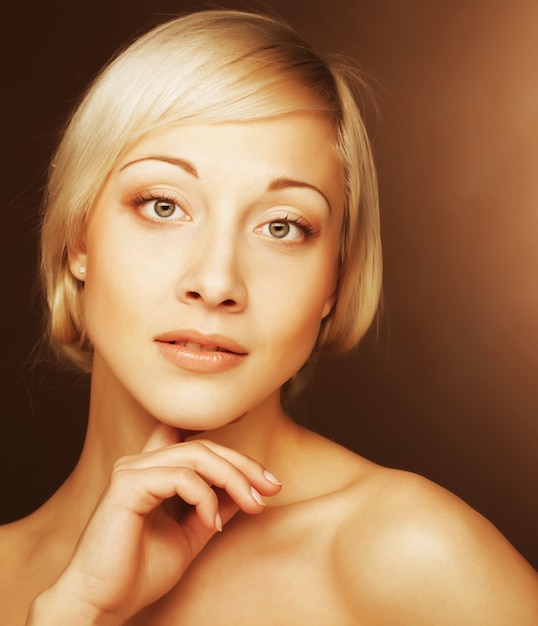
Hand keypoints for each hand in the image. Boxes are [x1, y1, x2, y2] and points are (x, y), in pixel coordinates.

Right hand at [27, 424, 281, 624]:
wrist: (101, 603)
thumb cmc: (139, 572)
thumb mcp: (191, 534)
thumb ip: (215, 507)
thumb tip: (246, 489)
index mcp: (152, 470)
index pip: (191, 437)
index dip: (220, 427)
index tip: (248, 428)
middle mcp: (140, 463)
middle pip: (203, 445)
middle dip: (243, 464)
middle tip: (272, 487)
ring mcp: (132, 470)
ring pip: (197, 455)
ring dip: (233, 478)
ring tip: (253, 504)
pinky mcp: (127, 484)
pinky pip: (181, 477)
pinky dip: (205, 497)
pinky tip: (214, 522)